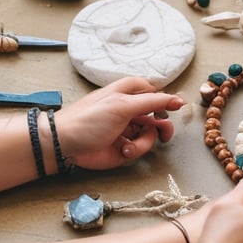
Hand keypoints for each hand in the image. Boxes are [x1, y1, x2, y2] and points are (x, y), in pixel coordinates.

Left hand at [53, 77, 184, 169]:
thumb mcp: (123, 105)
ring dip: (144, 141)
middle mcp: (129, 111)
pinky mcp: (124, 146)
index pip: (154, 92)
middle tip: (164, 134)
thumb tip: (176, 99)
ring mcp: (127, 129)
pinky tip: (121, 149)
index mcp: (128, 94)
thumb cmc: (88, 119)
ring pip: (151, 134)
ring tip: (130, 145)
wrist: (66, 144)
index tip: (177, 106)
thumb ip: (153, 101)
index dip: (165, 99)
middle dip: (162, 125)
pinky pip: (140, 148)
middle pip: (158, 115)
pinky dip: (134, 150)